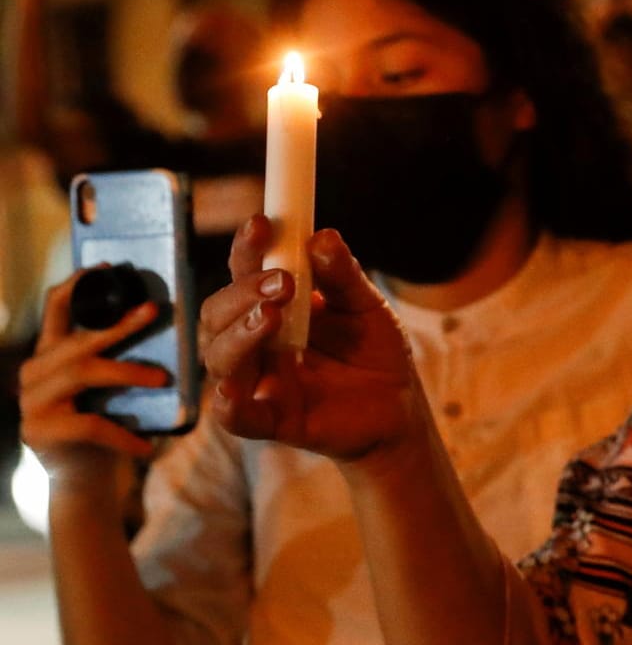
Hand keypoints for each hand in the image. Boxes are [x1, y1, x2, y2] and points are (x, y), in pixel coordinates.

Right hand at [19, 269, 167, 490]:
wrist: (87, 483)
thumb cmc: (107, 429)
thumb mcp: (111, 390)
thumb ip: (117, 358)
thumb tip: (159, 321)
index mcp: (50, 357)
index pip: (55, 312)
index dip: (76, 286)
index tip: (105, 268)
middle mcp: (33, 374)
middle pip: (77, 341)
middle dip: (118, 324)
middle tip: (153, 311)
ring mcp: (32, 403)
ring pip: (83, 373)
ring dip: (127, 373)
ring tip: (162, 379)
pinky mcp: (40, 432)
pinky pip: (89, 424)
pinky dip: (123, 434)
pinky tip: (146, 446)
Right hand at [201, 216, 424, 464]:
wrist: (399, 407)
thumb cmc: (374, 351)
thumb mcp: (367, 306)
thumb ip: (344, 276)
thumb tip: (323, 236)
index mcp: (273, 305)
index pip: (244, 272)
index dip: (247, 248)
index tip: (261, 224)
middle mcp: (254, 341)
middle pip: (218, 312)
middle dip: (243, 292)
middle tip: (283, 282)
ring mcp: (259, 380)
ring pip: (220, 357)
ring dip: (239, 334)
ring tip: (272, 315)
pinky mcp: (271, 420)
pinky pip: (235, 417)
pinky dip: (229, 405)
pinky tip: (232, 390)